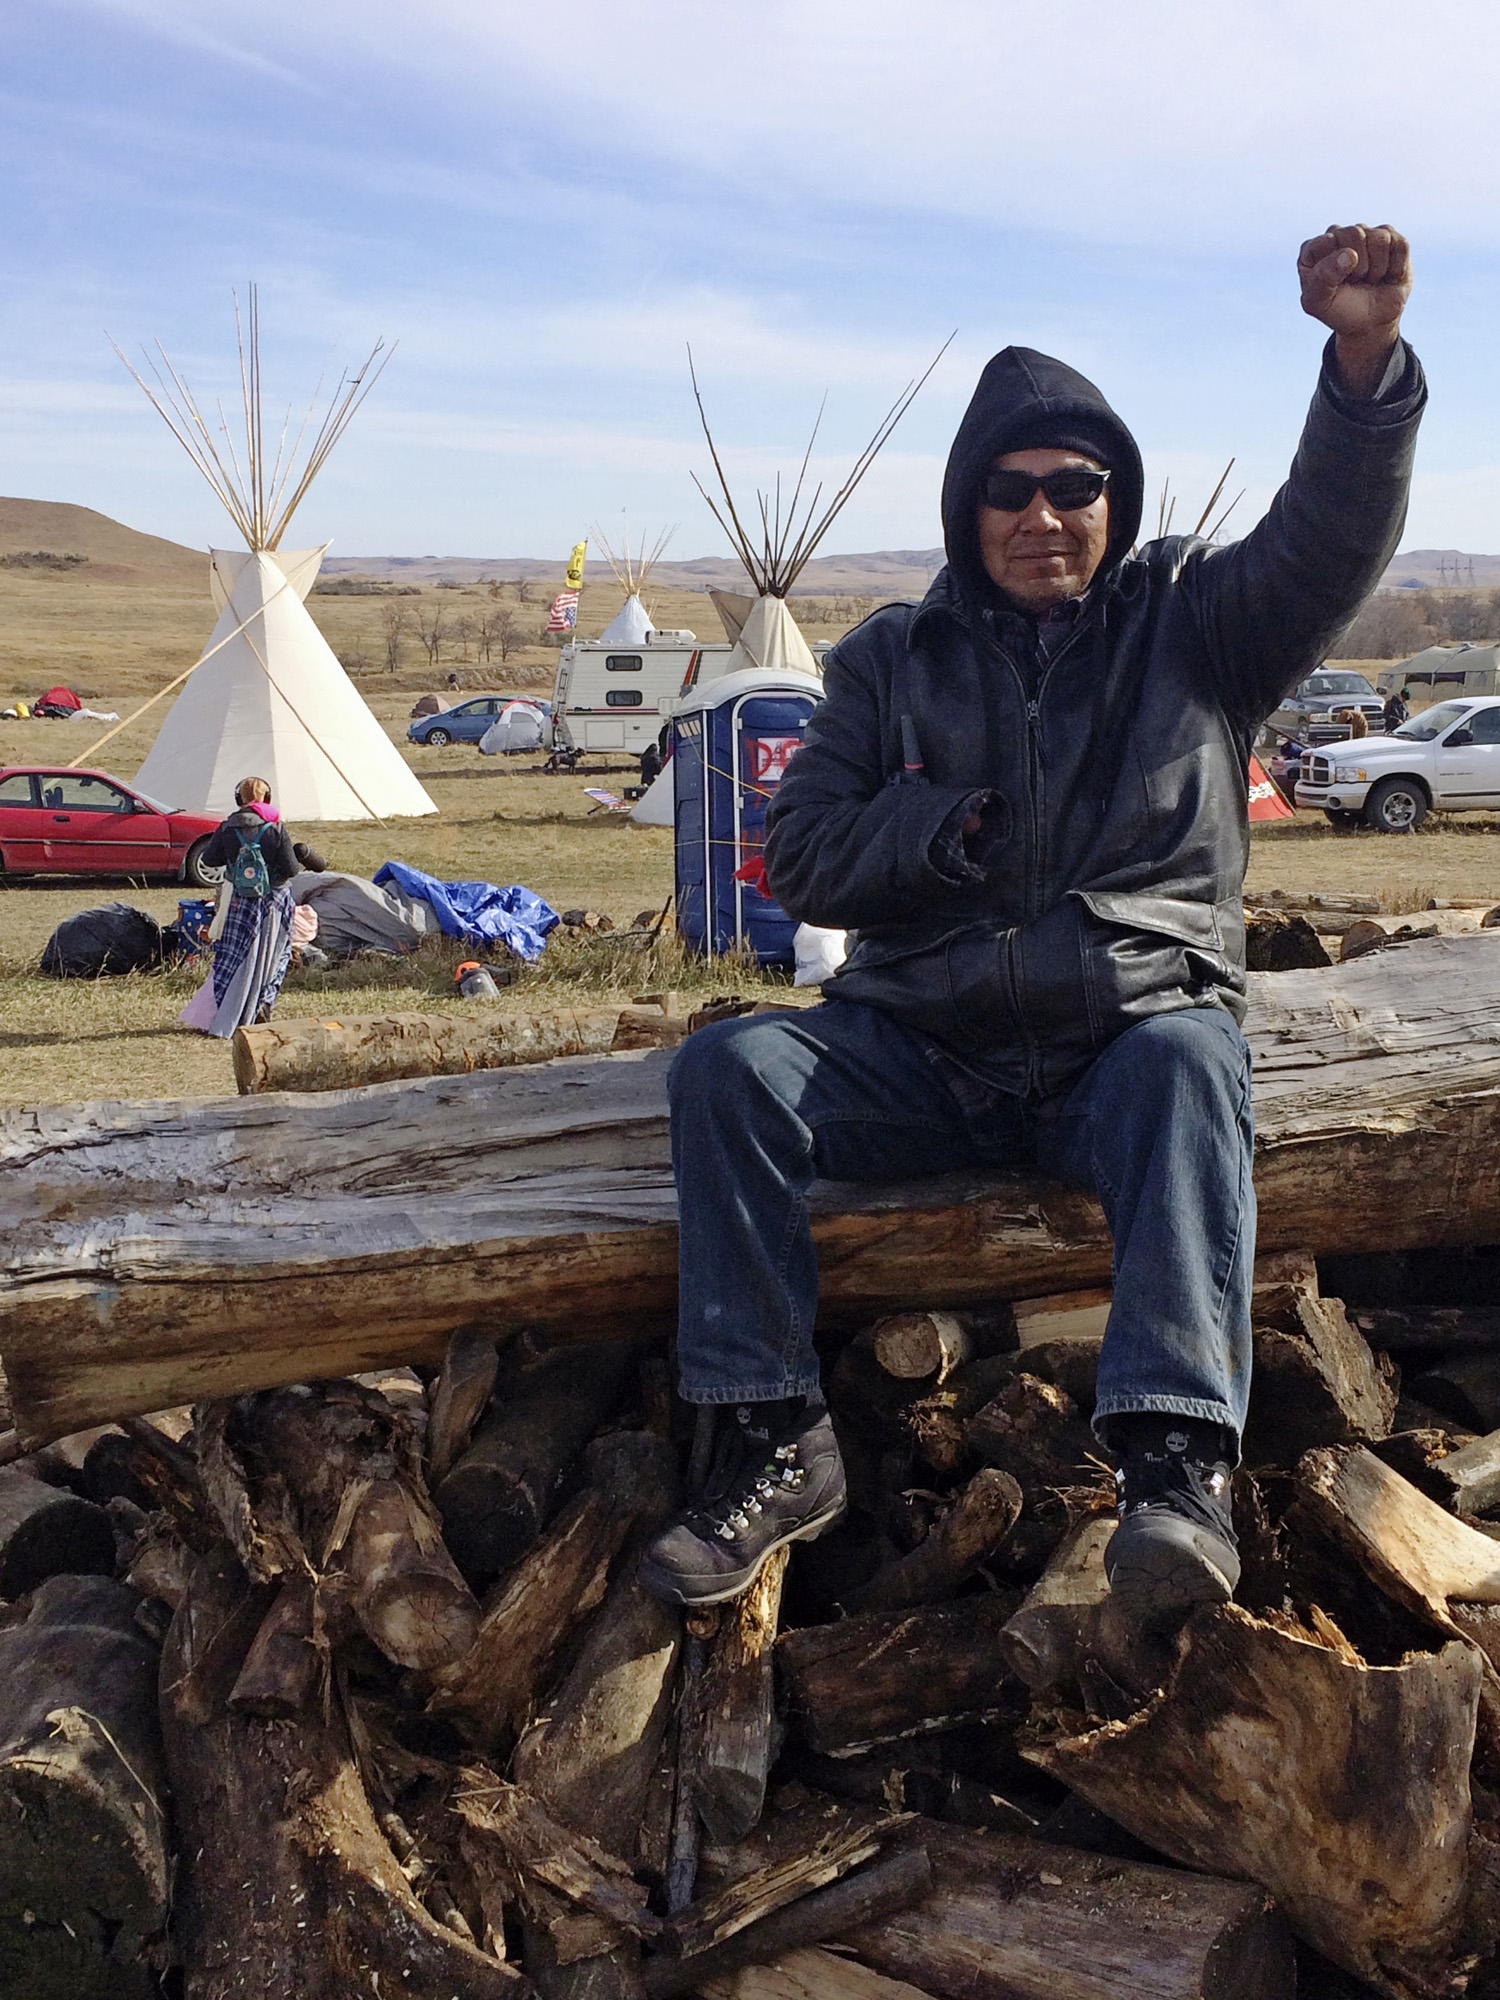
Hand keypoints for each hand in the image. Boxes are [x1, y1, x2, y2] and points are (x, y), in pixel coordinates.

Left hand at [1298, 224, 1411, 393]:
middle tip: (1354, 283)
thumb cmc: (1337, 313)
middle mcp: (1340, 236)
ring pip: (1377, 237)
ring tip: (1369, 280)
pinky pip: (1398, 243)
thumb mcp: (1316, 302)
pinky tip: (1385, 275)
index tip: (1333, 287)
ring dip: (1375, 267)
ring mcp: (1368, 236)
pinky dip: (1394, 265)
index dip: (1332, 268)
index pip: (1324, 241)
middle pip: (1353, 233)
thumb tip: (1348, 253)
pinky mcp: (1394, 241)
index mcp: (1314, 248)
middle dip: (1355, 266)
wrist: (1368, 326)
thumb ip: (1322, 276)